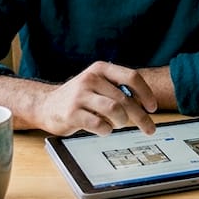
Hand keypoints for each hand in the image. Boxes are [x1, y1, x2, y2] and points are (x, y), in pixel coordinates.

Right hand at [35, 61, 158, 135]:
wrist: (46, 105)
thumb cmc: (80, 98)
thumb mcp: (98, 85)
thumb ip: (118, 90)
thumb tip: (145, 106)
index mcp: (100, 69)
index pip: (132, 77)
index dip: (146, 94)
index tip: (152, 108)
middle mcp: (90, 79)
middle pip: (125, 99)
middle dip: (141, 117)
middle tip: (149, 128)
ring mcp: (80, 95)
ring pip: (115, 110)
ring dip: (122, 122)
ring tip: (117, 124)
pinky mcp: (72, 113)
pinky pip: (100, 125)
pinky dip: (107, 130)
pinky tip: (104, 129)